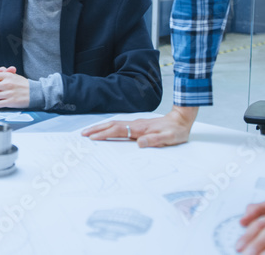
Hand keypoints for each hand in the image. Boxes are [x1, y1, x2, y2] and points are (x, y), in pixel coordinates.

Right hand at [82, 105, 197, 146]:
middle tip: (83, 134)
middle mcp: (135, 124)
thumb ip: (154, 140)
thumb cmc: (176, 131)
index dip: (104, 134)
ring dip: (100, 127)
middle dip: (96, 129)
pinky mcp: (137, 125)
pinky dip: (108, 127)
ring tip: (89, 132)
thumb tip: (139, 143)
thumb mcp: (169, 138)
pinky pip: (119, 125)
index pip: (118, 131)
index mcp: (140, 128)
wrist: (181, 120)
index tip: (93, 138)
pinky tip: (105, 130)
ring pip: (114, 124)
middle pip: (111, 125)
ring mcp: (136, 123)